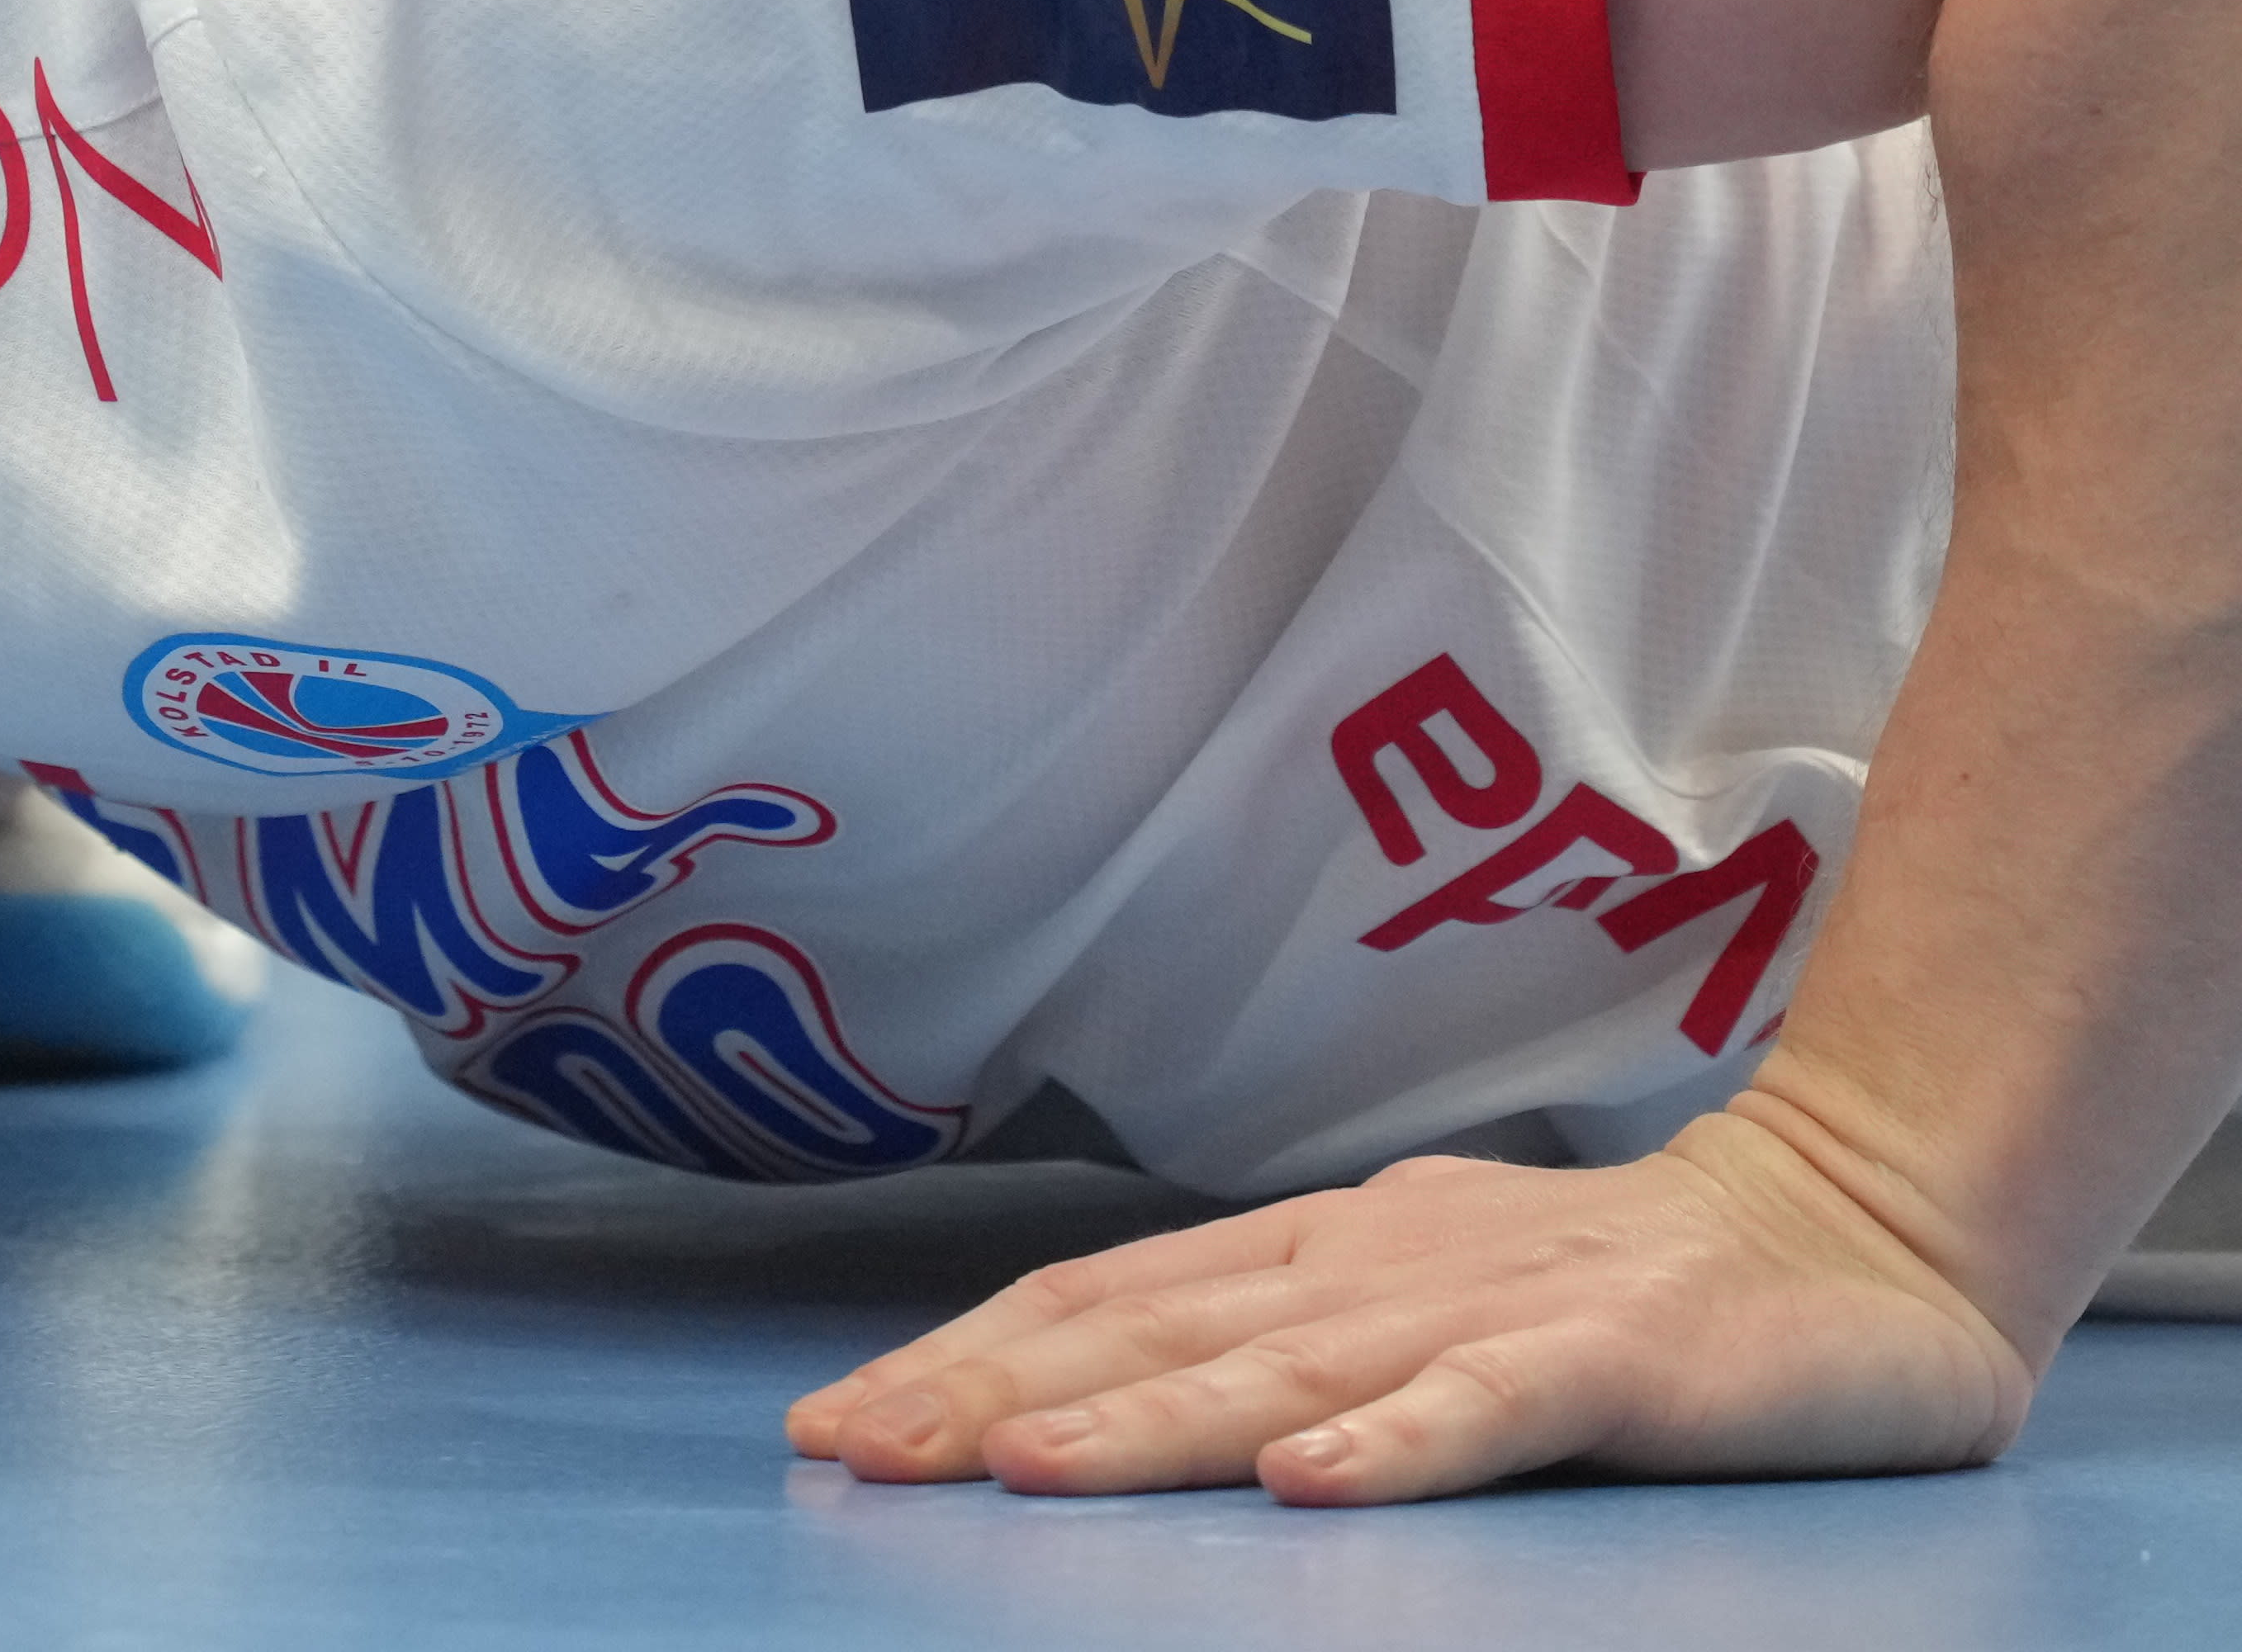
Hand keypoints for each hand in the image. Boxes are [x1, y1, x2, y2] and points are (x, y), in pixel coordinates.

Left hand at [784, 1111, 2031, 1503]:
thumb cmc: (1618, 1282)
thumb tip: (1102, 1389)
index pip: (1101, 1299)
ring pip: (1284, 1367)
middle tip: (851, 1448)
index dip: (962, 1356)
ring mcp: (1496, 1302)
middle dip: (986, 1392)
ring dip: (1144, 1421)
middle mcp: (1375, 1261)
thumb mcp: (1421, 1302)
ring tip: (1014, 1470)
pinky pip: (1489, 1406)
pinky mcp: (1619, 1356)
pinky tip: (1306, 1484)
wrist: (1868, 1222)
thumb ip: (1285, 1338)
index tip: (838, 1418)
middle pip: (1148, 1329)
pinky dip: (1393, 1443)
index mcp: (1320, 1251)